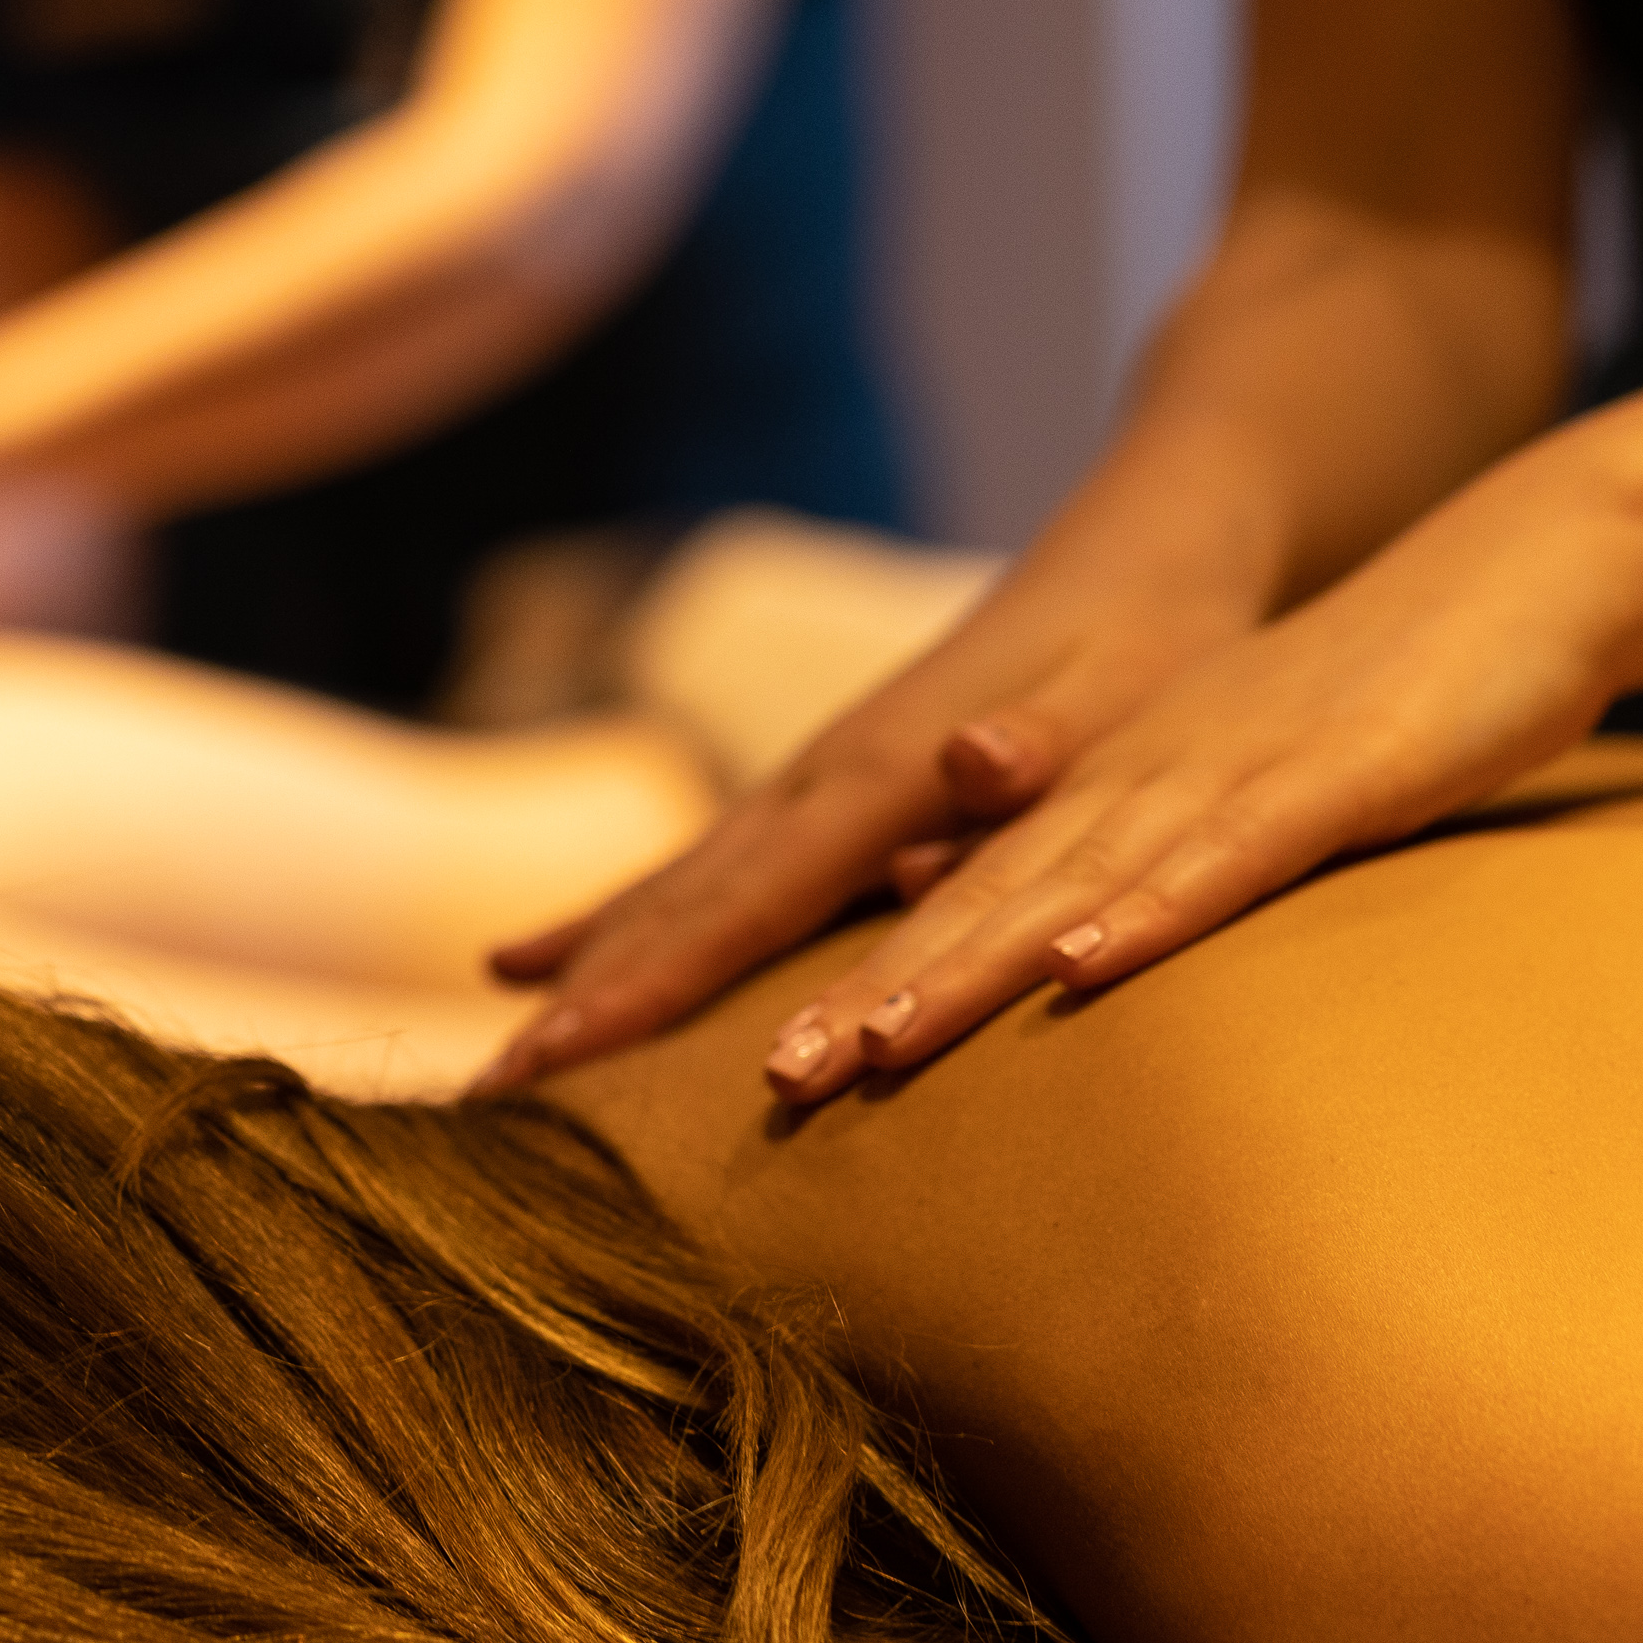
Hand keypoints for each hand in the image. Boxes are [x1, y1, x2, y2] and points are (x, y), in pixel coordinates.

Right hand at [472, 523, 1270, 1088]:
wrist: (1143, 545)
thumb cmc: (1153, 646)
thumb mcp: (1124, 702)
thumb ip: (1042, 749)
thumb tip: (973, 764)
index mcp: (882, 771)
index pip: (746, 902)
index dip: (649, 986)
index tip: (555, 1061)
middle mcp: (823, 772)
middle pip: (681, 902)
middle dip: (585, 1000)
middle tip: (489, 1097)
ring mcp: (816, 774)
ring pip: (675, 885)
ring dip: (585, 968)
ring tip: (497, 1049)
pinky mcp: (830, 782)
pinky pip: (702, 868)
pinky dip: (621, 917)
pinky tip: (543, 956)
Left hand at [725, 455, 1642, 1102]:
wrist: (1523, 570)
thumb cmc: (1390, 699)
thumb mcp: (1251, 791)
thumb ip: (1151, 857)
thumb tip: (1050, 949)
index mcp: (1122, 779)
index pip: (968, 893)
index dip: (869, 977)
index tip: (774, 1069)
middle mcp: (1147, 769)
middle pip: (987, 895)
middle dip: (877, 991)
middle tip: (773, 1081)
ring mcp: (1233, 765)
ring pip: (1076, 881)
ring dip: (968, 964)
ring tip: (868, 1045)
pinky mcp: (1334, 774)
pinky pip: (1226, 853)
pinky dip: (1148, 912)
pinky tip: (1079, 966)